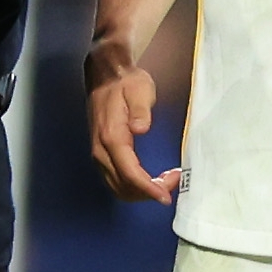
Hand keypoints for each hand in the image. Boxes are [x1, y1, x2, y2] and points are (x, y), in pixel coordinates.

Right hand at [86, 49, 179, 203]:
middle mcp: (101, 150)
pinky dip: (132, 187)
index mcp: (112, 136)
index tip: (166, 195)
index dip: (148, 189)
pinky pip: (114, 181)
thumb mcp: (139, 89)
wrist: (106, 75)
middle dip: (148, 192)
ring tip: (164, 181)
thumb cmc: (126, 82)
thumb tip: (141, 129)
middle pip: (123, 186)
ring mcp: (99, 154)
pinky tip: (149, 179)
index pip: (129, 173)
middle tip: (172, 182)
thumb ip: (140, 109)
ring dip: (140, 192)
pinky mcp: (101, 154)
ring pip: (117, 188)